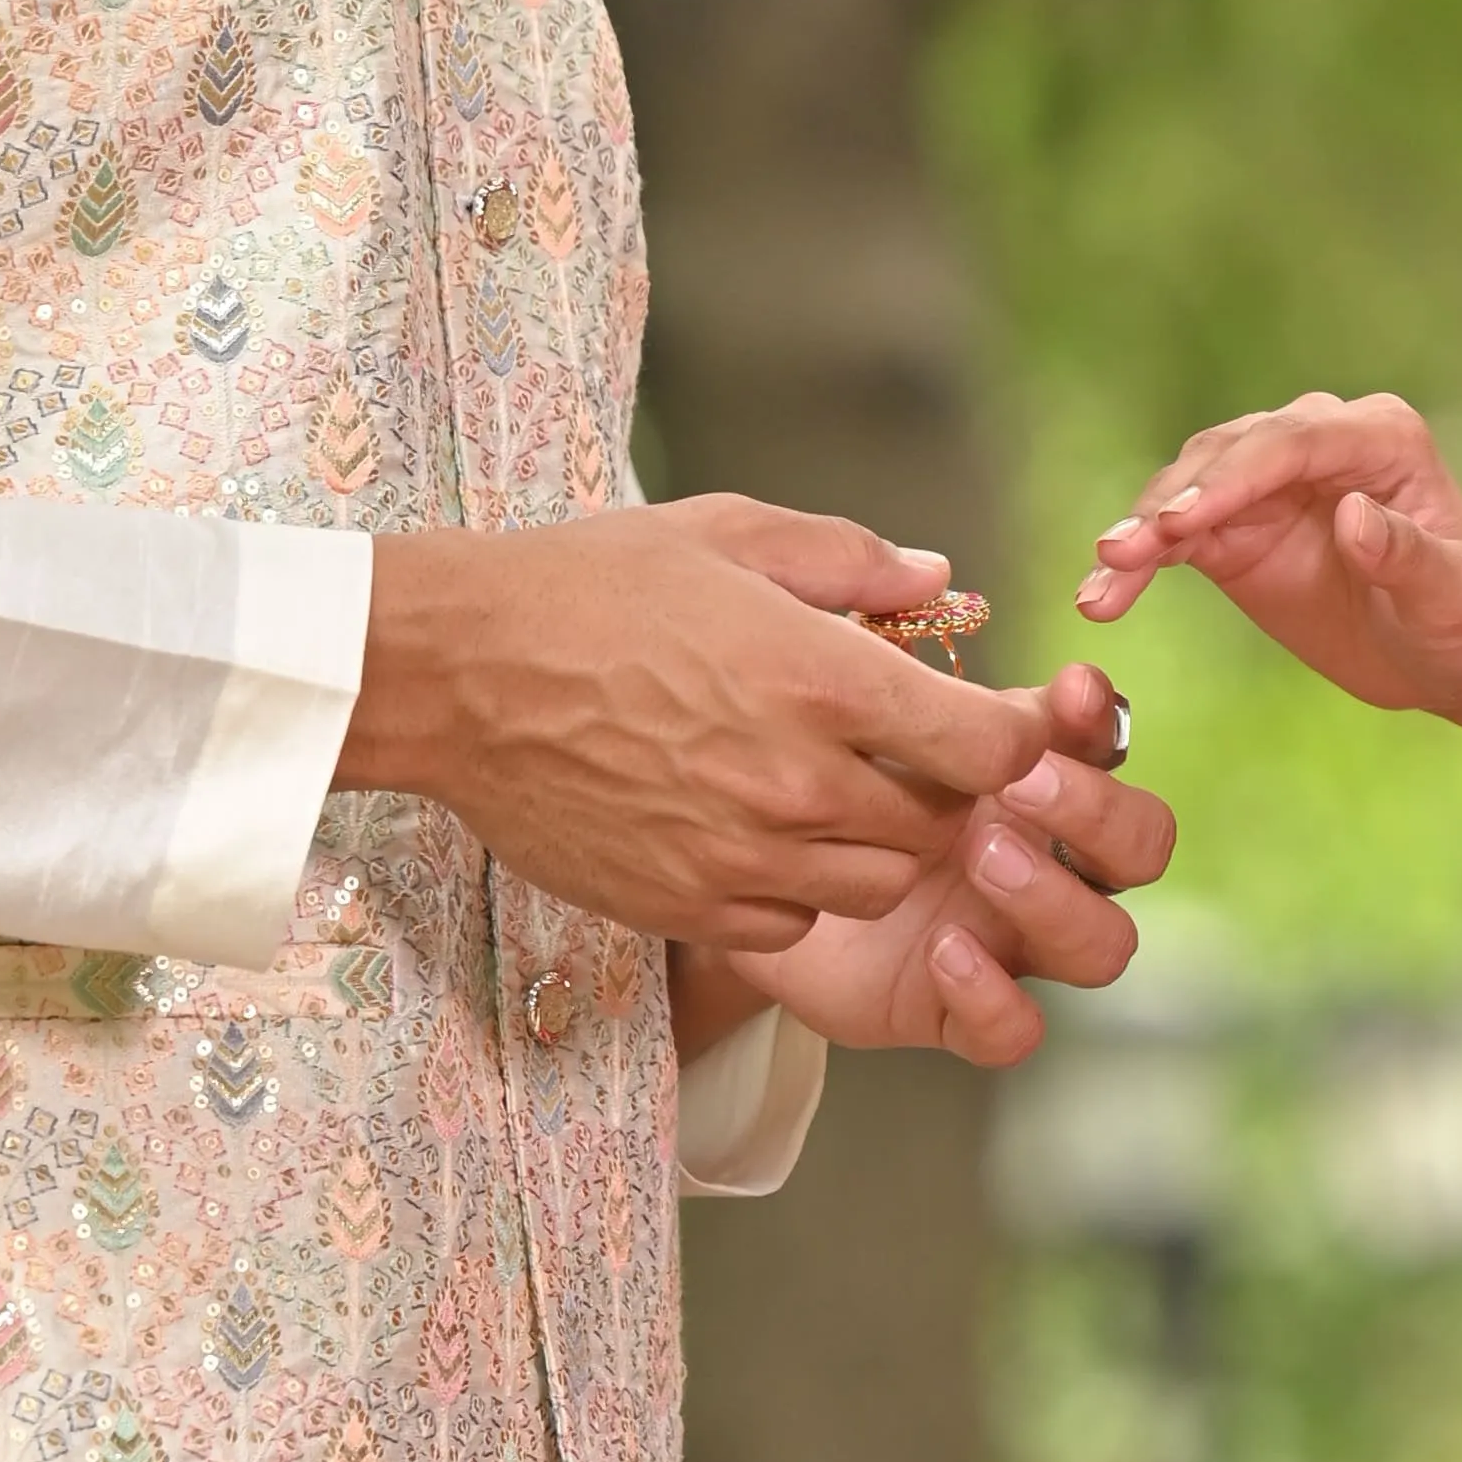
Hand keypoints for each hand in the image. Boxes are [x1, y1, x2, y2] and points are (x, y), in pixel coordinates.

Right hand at [342, 497, 1054, 950]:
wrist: (455, 672)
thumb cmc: (587, 586)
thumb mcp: (724, 534)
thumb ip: (847, 558)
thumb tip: (935, 577)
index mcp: (824, 680)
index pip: (992, 749)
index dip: (1006, 737)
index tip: (981, 720)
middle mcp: (797, 782)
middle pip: (941, 829)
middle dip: (939, 795)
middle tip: (898, 754)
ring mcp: (741, 857)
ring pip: (875, 888)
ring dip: (872, 847)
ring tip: (824, 793)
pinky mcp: (685, 906)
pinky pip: (790, 927)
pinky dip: (796, 893)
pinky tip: (755, 836)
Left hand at [730, 667, 1179, 1068]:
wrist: (711, 859)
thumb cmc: (778, 753)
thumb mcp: (817, 679)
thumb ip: (870, 623)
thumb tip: (930, 574)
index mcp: (1023, 768)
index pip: (1103, 741)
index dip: (1097, 720)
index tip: (1065, 691)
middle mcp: (1038, 853)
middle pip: (1141, 847)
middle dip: (1098, 813)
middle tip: (1019, 784)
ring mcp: (1005, 936)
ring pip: (1104, 944)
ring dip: (1057, 902)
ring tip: (981, 855)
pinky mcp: (951, 1007)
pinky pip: (1015, 1030)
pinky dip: (995, 997)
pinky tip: (944, 949)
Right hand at [1076, 391, 1461, 721]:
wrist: (1446, 656)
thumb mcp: (1452, 599)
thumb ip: (1408, 556)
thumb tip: (1352, 515)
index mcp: (1380, 436)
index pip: (1291, 442)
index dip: (1230, 478)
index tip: (1177, 524)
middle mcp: (1318, 440)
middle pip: (1227, 456)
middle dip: (1171, 503)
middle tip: (1119, 552)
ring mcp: (1269, 481)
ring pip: (1186, 488)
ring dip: (1139, 534)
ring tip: (1100, 587)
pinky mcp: (1235, 527)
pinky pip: (1174, 536)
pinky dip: (1135, 565)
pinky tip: (1101, 599)